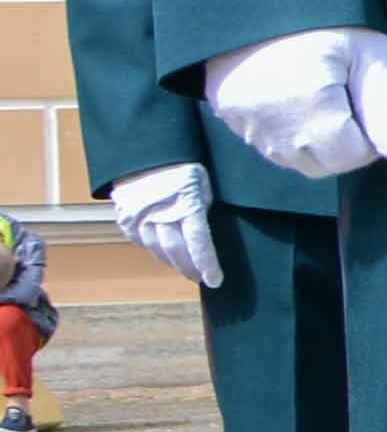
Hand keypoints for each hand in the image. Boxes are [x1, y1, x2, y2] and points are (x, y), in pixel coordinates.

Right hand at [103, 166, 217, 291]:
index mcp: (185, 205)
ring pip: (157, 249)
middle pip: (176, 251)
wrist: (142, 151)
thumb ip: (201, 208)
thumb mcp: (202, 183)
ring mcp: (139, 218)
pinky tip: (163, 254)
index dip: (207, 264)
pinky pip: (140, 241)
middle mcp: (160, 215)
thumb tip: (201, 233)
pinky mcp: (125, 218)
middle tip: (200, 278)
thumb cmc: (180, 165)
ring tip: (184, 268)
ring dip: (172, 262)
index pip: (199, 243)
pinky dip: (153, 250)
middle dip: (190, 268)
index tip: (215, 280)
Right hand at [205, 29, 386, 178]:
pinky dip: (290, 134)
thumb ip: (386, 105)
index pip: (353, 156)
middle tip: (349, 98)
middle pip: (324, 164)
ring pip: (296, 160)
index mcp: (309, 107)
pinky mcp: (231, 119)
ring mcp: (247, 125)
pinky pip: (269, 145)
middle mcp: (272, 126)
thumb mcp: (368, 51)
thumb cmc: (323, 20)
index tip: (367, 101)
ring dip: (317, 142)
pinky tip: (297, 100)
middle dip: (345, 142)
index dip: (371, 135)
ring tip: (324, 97)